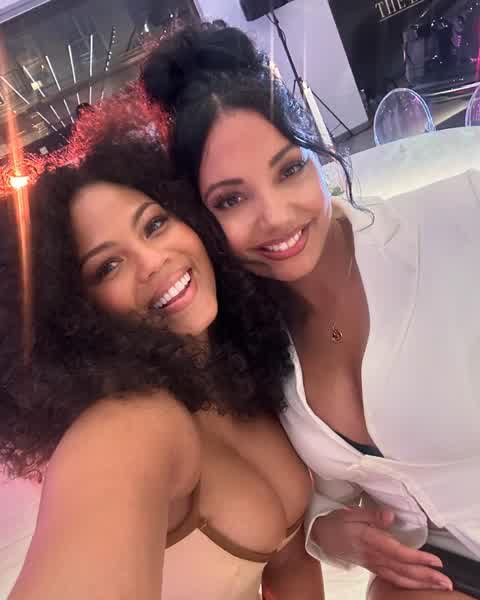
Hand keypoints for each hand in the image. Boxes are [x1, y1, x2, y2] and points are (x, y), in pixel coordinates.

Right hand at [311, 506, 452, 590]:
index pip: (398, 552)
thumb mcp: (350, 513)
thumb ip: (371, 515)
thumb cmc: (335, 522)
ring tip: (438, 585)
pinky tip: (417, 584)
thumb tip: (391, 516)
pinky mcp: (372, 566)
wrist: (319, 535)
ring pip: (399, 576)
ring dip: (420, 582)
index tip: (435, 561)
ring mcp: (373, 563)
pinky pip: (392, 578)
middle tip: (445, 582)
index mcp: (369, 541)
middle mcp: (373, 556)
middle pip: (402, 569)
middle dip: (425, 577)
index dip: (417, 558)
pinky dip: (406, 583)